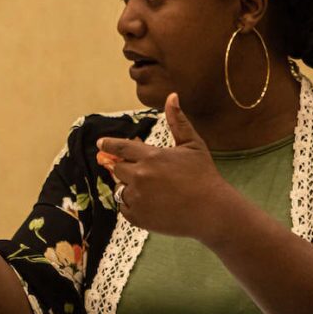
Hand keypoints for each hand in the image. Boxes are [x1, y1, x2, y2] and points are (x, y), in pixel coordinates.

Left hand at [97, 93, 226, 240]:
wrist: (211, 211)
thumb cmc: (204, 175)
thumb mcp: (192, 144)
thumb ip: (178, 121)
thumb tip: (172, 95)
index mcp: (150, 156)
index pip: (120, 148)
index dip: (109, 145)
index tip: (100, 144)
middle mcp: (140, 176)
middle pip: (118, 169)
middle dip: (125, 168)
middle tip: (142, 172)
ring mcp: (138, 198)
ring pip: (120, 189)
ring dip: (129, 187)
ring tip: (151, 190)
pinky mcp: (138, 217)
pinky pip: (125, 208)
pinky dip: (133, 205)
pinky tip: (150, 203)